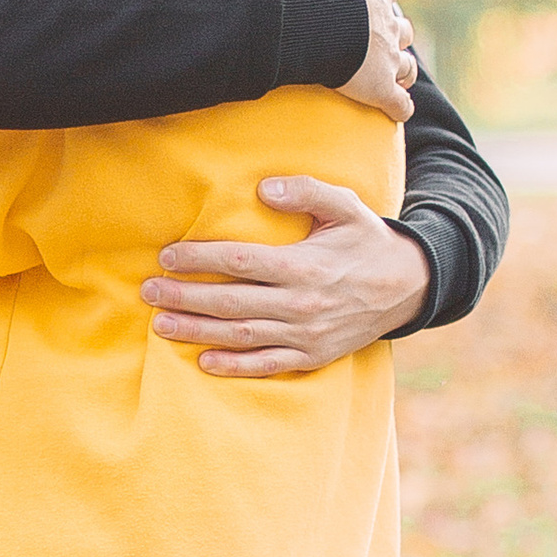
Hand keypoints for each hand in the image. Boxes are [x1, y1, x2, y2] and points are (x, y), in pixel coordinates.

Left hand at [136, 177, 433, 375]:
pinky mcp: (312, 356)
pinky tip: (203, 362)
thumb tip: (263, 190)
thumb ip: (305, 192)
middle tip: (148, 291)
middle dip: (185, 296)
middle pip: (231, 302)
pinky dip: (235, 367)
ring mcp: (306, 335)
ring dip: (197, 331)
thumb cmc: (367, 241)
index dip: (200, 259)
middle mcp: (302, 304)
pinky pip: (267, 366)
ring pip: (241, 336)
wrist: (409, 287)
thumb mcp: (346, 206)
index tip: (167, 255)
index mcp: (305, 265)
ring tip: (161, 324)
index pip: (241, 262)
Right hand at [292, 0, 415, 121]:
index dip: (379, 2)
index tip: (369, 8)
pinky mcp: (380, 88)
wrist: (313, 18)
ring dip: (403, 72)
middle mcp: (387, 26)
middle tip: (383, 45)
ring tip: (396, 79)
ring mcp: (386, 59)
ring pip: (407, 67)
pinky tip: (397, 112)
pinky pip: (399, 104)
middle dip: (396, 36)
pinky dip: (400, 108)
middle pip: (402, 31)